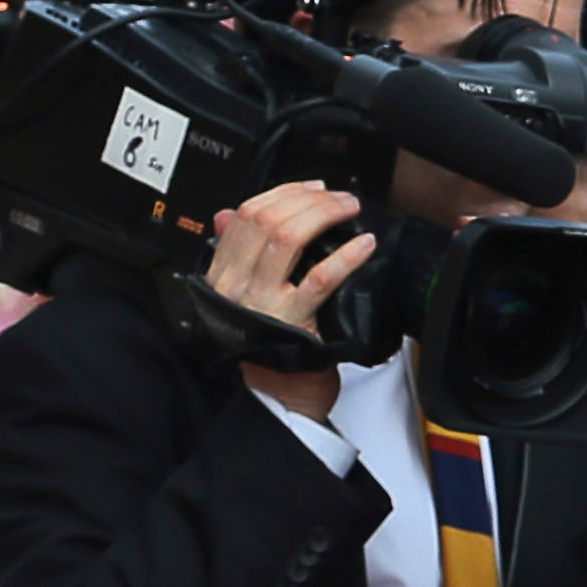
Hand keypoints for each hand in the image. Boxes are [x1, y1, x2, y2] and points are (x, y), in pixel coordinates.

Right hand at [207, 180, 371, 421]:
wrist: (281, 397)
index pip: (245, 215)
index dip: (282, 193)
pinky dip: (345, 256)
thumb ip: (238, 254)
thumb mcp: (243, 296)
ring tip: (349, 211)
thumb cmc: (270, 347)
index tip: (311, 189)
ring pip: (288, 238)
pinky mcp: (294, 322)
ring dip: (324, 216)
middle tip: (339, 198)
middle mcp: (237, 286)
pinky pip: (320, 279)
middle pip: (267, 220)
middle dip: (308, 199)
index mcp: (223, 275)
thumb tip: (230, 214)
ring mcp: (263, 303)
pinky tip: (363, 245)